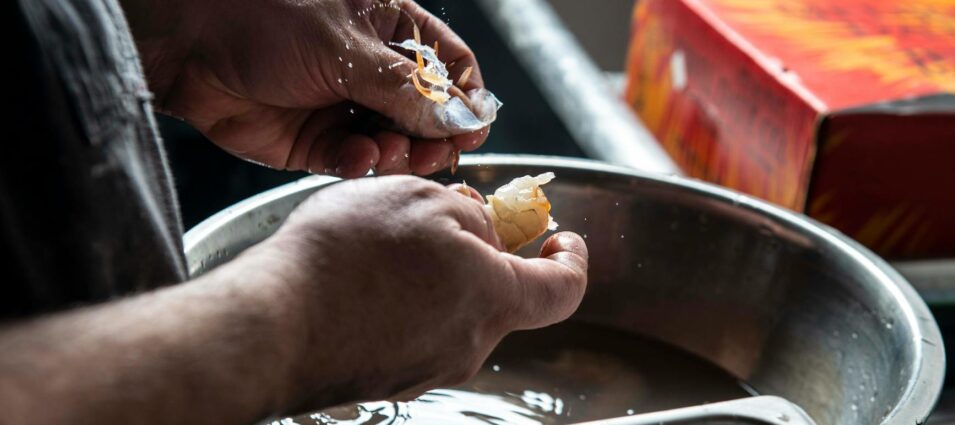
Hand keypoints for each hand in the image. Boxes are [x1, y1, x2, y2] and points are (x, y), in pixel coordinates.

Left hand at [125, 0, 489, 176]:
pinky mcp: (313, 141)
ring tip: (386, 152)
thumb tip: (461, 118)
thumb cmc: (262, 17)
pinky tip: (352, 158)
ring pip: (394, 143)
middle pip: (426, 112)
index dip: (466, 97)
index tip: (473, 127)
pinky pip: (352, 161)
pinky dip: (358, 164)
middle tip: (435, 153)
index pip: (448, 65)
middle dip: (433, 135)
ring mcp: (342, 105)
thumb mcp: (345, 48)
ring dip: (398, 153)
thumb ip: (407, 90)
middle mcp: (370, 69)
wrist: (184, 44)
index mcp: (387, 28)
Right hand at [249, 176, 587, 410]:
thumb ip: (469, 213)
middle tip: (442, 220)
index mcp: (492, 298)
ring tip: (385, 246)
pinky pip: (415, 331)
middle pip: (499, 296)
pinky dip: (405, 302)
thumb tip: (483, 231)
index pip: (563, 290)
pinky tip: (364, 279)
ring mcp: (428, 367)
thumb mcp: (418, 198)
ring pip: (453, 312)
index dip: (572, 261)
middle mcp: (469, 344)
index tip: (562, 239)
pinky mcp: (391, 377)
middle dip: (483, 255)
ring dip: (437, 276)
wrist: (271, 324)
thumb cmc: (345, 258)